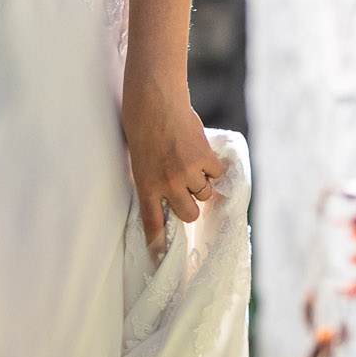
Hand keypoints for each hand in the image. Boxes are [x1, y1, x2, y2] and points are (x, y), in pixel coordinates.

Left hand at [123, 76, 224, 252]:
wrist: (154, 98)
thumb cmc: (141, 124)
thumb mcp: (139, 158)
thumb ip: (153, 178)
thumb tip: (169, 195)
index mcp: (145, 184)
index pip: (152, 222)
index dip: (157, 244)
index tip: (158, 258)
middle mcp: (167, 183)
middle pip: (188, 214)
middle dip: (189, 206)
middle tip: (186, 191)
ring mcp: (187, 171)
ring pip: (204, 193)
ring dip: (201, 183)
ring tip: (191, 163)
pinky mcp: (204, 157)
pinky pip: (216, 172)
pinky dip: (212, 166)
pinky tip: (202, 153)